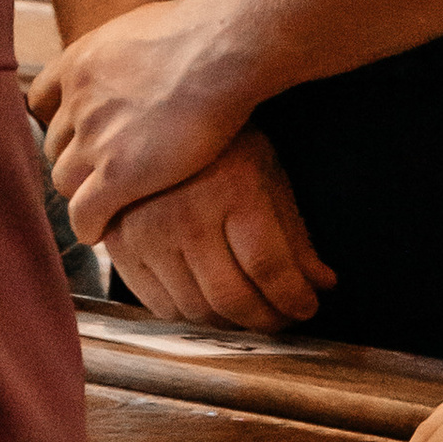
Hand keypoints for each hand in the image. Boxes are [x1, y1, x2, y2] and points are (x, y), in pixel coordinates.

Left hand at [34, 0, 251, 242]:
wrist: (222, 48)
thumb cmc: (209, 32)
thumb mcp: (148, 25)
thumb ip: (132, 49)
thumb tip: (152, 53)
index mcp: (81, 61)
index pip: (43, 100)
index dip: (62, 122)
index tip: (83, 133)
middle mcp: (78, 100)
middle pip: (57, 146)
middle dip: (77, 160)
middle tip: (105, 173)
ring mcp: (94, 139)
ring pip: (66, 181)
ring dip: (83, 194)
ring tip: (105, 206)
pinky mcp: (117, 174)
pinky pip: (84, 213)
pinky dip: (89, 225)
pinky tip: (100, 232)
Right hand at [101, 130, 334, 328]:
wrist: (156, 119)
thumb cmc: (225, 146)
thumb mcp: (270, 176)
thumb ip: (296, 236)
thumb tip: (323, 285)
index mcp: (233, 190)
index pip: (268, 267)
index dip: (294, 298)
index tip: (308, 308)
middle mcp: (186, 216)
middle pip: (230, 297)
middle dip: (267, 319)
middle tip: (284, 320)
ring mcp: (146, 234)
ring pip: (195, 309)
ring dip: (231, 323)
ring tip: (252, 312)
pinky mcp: (119, 247)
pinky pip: (159, 305)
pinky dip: (191, 315)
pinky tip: (211, 303)